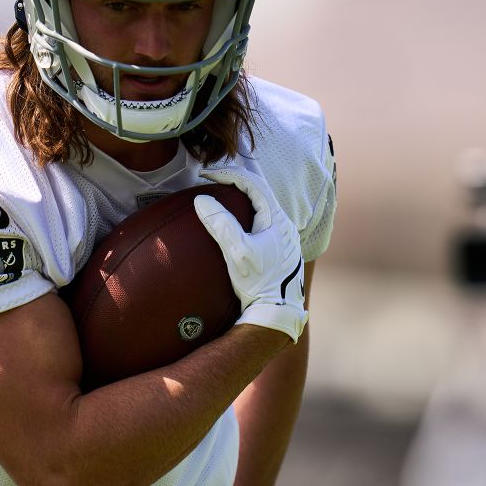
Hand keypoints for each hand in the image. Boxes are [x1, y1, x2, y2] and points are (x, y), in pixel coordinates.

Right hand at [194, 168, 306, 342]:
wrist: (277, 312)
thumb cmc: (259, 283)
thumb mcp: (237, 252)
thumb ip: (221, 224)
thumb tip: (201, 199)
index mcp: (276, 218)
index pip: (253, 183)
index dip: (229, 173)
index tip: (206, 174)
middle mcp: (284, 223)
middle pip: (261, 189)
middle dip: (239, 177)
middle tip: (217, 174)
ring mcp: (284, 235)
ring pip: (264, 203)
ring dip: (245, 193)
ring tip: (225, 190)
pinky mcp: (280, 247)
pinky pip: (264, 217)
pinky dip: (249, 208)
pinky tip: (239, 217)